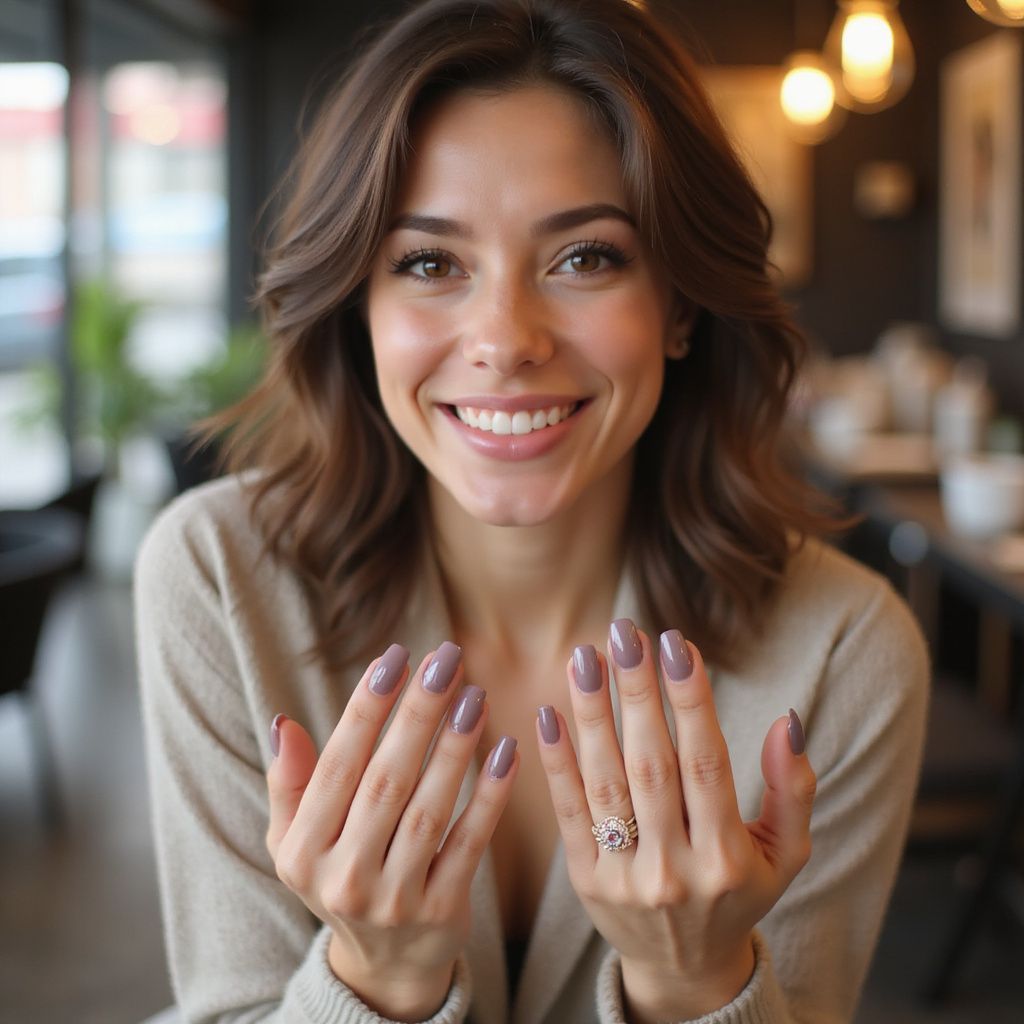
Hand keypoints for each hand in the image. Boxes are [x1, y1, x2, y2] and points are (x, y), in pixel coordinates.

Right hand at [265, 641, 518, 1021]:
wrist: (384, 965)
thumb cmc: (339, 877)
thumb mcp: (295, 842)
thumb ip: (290, 784)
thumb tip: (285, 723)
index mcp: (302, 852)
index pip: (338, 766)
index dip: (367, 708)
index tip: (394, 658)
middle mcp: (345, 878)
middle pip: (387, 779)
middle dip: (418, 712)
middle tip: (446, 658)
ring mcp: (396, 899)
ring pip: (430, 808)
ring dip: (455, 746)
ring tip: (475, 693)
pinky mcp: (443, 912)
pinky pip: (470, 843)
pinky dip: (488, 796)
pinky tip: (505, 750)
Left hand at [536, 620, 814, 1021]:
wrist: (684, 969)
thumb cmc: (739, 894)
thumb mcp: (786, 854)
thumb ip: (792, 791)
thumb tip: (786, 723)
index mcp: (728, 859)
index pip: (706, 764)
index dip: (690, 701)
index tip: (677, 642)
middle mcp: (674, 870)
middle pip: (650, 765)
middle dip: (636, 693)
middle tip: (624, 632)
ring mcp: (625, 878)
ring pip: (605, 782)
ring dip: (591, 715)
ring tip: (583, 657)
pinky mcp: (586, 880)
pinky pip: (568, 813)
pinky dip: (557, 763)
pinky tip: (548, 713)